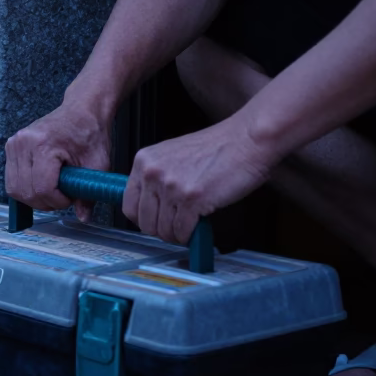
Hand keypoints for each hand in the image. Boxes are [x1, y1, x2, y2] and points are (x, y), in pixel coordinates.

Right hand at [5, 100, 111, 220]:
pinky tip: (42, 182)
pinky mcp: (11, 146)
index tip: (69, 198)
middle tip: (62, 196)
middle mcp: (24, 143)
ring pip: (14, 189)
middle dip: (45, 202)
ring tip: (52, 190)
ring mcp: (14, 144)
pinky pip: (12, 180)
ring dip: (33, 197)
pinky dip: (25, 187)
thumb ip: (88, 193)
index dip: (57, 201)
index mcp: (44, 144)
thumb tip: (83, 216)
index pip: (42, 188)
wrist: (81, 110)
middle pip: (25, 192)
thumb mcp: (98, 164)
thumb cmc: (90, 132)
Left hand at [123, 119, 274, 243]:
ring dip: (176, 234)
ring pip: (162, 230)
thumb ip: (157, 178)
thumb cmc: (217, 147)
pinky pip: (182, 231)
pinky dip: (190, 235)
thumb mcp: (172, 156)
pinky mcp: (192, 200)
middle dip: (160, 230)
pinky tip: (198, 227)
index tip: (154, 221)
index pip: (128, 205)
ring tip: (189, 226)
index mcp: (144, 161)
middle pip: (144, 222)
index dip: (142, 219)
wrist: (246, 140)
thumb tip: (150, 207)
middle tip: (175, 227)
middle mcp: (153, 173)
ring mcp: (171, 187)